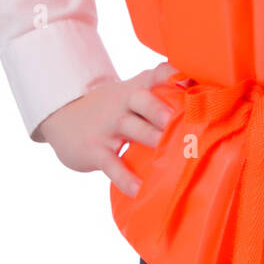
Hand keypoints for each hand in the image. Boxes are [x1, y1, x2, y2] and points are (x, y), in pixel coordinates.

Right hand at [33, 60, 179, 196]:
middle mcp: (123, 102)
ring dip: (150, 138)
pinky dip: (125, 177)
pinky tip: (139, 189)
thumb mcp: (131, 95)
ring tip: (169, 154)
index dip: (174, 75)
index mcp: (136, 88)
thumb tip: (201, 102)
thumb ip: (161, 95)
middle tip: (180, 120)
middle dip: (161, 108)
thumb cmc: (112, 108)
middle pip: (143, 99)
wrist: (62, 116)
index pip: (157, 74)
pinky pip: (112, 164)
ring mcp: (108, 126)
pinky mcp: (94, 150)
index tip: (191, 80)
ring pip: (130, 128)